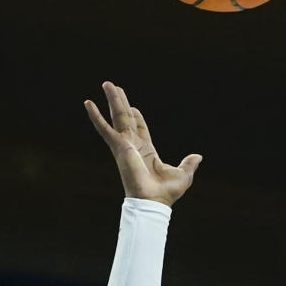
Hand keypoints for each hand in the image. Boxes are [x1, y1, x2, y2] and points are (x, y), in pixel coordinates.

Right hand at [85, 82, 202, 205]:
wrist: (154, 201)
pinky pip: (104, 128)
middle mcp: (133, 146)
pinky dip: (95, 116)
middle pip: (126, 118)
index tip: (133, 107)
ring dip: (112, 100)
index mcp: (147, 151)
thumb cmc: (166, 193)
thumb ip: (189, 164)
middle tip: (114, 87)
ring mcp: (124, 145)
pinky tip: (88, 103)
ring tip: (107, 84)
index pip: (139, 128)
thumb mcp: (183, 175)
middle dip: (121, 102)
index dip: (137, 117)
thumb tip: (198, 157)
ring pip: (117, 117)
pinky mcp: (118, 146)